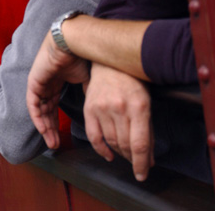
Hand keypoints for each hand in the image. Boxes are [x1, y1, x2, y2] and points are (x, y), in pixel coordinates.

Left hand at [27, 32, 89, 149]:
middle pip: (46, 112)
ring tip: (51, 142)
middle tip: (55, 145)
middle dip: (50, 130)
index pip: (53, 108)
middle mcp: (46, 85)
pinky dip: (38, 118)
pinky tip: (43, 130)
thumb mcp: (88, 80)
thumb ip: (89, 95)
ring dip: (44, 127)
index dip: (57, 123)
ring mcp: (38, 83)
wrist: (74, 43)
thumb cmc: (81, 57)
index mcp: (56, 83)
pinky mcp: (34, 82)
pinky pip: (33, 104)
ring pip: (39, 111)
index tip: (62, 138)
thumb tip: (97, 112)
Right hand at [84, 63, 153, 180]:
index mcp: (138, 106)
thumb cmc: (133, 81)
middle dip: (133, 159)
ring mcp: (102, 108)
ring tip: (126, 156)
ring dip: (120, 153)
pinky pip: (93, 136)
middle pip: (125, 144)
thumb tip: (148, 157)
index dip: (141, 162)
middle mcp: (119, 108)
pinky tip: (109, 154)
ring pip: (111, 142)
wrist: (110, 63)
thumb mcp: (147, 102)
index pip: (139, 143)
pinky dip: (101, 149)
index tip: (142, 174)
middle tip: (138, 164)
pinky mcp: (89, 108)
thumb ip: (148, 130)